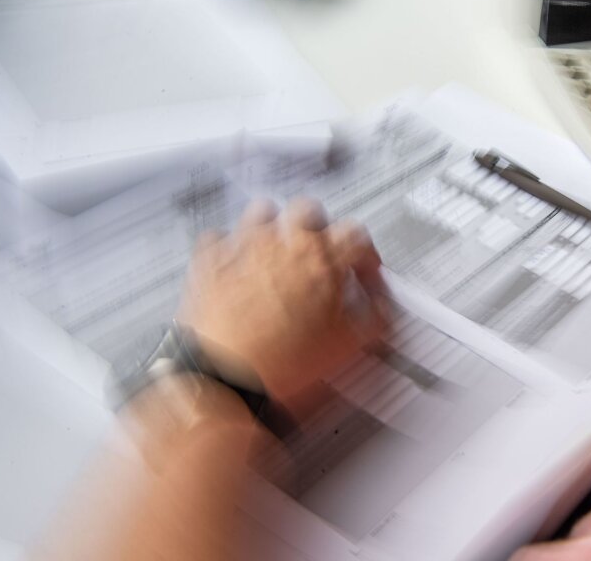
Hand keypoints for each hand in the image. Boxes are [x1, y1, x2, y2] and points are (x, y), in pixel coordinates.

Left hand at [178, 198, 387, 405]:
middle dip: (321, 229)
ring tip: (280, 247)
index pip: (357, 235)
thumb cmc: (282, 364)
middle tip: (323, 253)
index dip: (365, 254)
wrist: (226, 378)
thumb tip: (380, 306)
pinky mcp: (210, 262)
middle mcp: (284, 244)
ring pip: (263, 211)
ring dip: (275, 225)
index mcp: (323, 259)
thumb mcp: (348, 346)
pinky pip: (218, 237)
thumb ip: (374, 317)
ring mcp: (244, 248)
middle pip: (311, 211)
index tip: (363, 272)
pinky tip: (237, 261)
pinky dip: (230, 246)